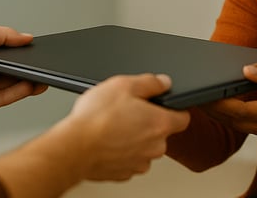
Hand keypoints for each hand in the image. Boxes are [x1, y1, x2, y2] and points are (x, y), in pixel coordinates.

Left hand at [0, 24, 46, 114]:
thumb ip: (6, 35)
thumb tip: (28, 37)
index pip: (13, 54)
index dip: (27, 54)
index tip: (42, 53)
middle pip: (17, 71)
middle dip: (32, 70)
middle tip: (47, 68)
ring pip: (15, 85)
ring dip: (30, 82)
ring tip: (44, 78)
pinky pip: (6, 98)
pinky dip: (20, 93)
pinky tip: (30, 87)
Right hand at [62, 73, 189, 180]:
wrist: (73, 148)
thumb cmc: (96, 119)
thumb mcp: (124, 84)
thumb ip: (150, 82)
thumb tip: (163, 82)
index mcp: (161, 124)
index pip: (183, 117)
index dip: (174, 109)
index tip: (163, 106)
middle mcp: (154, 147)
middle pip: (161, 132)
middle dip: (148, 122)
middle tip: (127, 112)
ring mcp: (139, 162)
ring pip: (144, 146)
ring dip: (133, 138)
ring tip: (113, 126)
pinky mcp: (123, 173)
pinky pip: (128, 159)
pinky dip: (120, 151)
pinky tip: (107, 141)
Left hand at [202, 61, 256, 139]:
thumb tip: (246, 70)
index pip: (243, 111)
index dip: (222, 104)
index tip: (205, 93)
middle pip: (234, 121)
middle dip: (212, 108)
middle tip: (192, 93)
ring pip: (235, 125)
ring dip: (216, 112)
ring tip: (197, 95)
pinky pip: (240, 124)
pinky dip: (226, 114)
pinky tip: (213, 101)